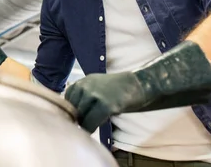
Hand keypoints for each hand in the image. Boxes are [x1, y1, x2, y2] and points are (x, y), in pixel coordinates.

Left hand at [64, 41, 210, 132]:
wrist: (141, 84)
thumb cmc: (122, 89)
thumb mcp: (99, 87)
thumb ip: (86, 96)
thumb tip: (75, 112)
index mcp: (84, 80)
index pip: (68, 98)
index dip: (72, 110)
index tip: (78, 117)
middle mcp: (86, 85)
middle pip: (72, 107)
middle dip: (76, 117)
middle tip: (82, 125)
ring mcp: (95, 94)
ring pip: (80, 115)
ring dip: (83, 124)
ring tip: (90, 127)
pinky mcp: (105, 104)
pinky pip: (91, 121)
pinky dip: (91, 128)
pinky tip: (95, 129)